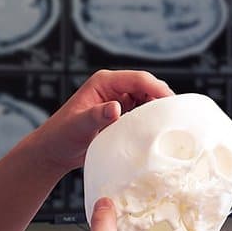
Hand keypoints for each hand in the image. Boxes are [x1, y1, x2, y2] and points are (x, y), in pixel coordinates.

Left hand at [37, 70, 173, 175]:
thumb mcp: (78, 126)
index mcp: (104, 82)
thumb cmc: (61, 136)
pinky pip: (142, 112)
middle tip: (178, 116)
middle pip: (147, 86)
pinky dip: (151, 119)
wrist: (54, 151)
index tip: (172, 104)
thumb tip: (116, 107)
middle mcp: (113, 87)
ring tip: (172, 124)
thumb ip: (96, 115)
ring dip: (159, 109)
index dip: (158, 89)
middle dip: (163, 98)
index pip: (138, 79)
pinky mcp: (121, 114)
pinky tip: (159, 131)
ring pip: (147, 99)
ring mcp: (118, 100)